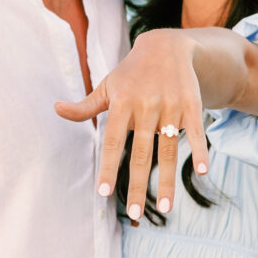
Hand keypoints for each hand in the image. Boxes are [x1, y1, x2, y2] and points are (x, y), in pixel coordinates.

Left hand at [55, 29, 208, 218]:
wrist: (167, 46)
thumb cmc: (131, 73)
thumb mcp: (108, 86)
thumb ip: (86, 106)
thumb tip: (56, 109)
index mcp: (122, 103)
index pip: (113, 141)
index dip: (108, 166)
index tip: (104, 192)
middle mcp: (146, 105)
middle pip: (141, 151)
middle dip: (138, 183)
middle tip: (135, 211)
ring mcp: (171, 106)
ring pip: (168, 148)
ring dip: (168, 180)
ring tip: (166, 208)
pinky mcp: (191, 104)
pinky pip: (196, 132)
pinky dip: (199, 150)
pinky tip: (201, 172)